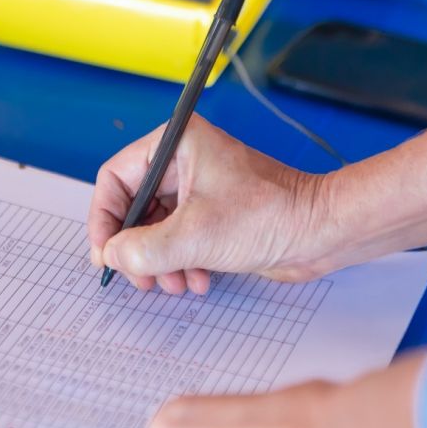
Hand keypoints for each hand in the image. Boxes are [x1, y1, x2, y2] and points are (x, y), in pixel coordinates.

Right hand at [88, 115, 333, 294]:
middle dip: (135, 247)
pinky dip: (181, 262)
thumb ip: (141, 250)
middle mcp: (184, 160)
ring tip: (173, 283)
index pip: (116, 178)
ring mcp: (200, 187)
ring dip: (159, 261)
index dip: (104, 219)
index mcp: (175, 144)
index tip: (105, 254)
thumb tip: (112, 257)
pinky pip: (180, 238)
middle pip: (134, 206)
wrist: (322, 231)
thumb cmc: (271, 216)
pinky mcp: (215, 213)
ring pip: (156, 227)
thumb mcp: (193, 237)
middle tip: (138, 277)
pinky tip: (197, 281)